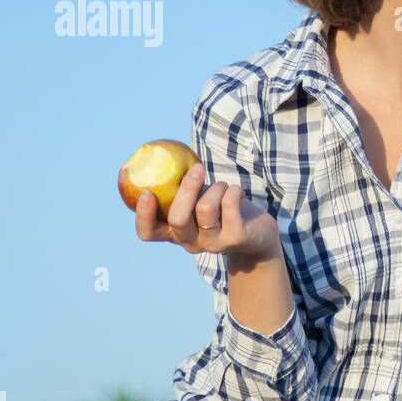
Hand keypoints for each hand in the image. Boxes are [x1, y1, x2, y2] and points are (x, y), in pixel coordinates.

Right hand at [134, 163, 278, 261]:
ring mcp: (213, 243)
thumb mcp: (199, 198)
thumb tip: (162, 156)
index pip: (148, 232)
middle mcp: (190, 242)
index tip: (146, 191)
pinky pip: (228, 205)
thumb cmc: (222, 209)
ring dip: (216, 188)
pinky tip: (237, 192)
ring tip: (224, 187)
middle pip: (177, 218)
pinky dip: (233, 190)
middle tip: (198, 168)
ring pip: (205, 208)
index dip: (143, 214)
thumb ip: (181, 187)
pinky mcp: (235, 238)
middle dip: (187, 188)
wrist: (258, 233)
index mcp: (175, 233)